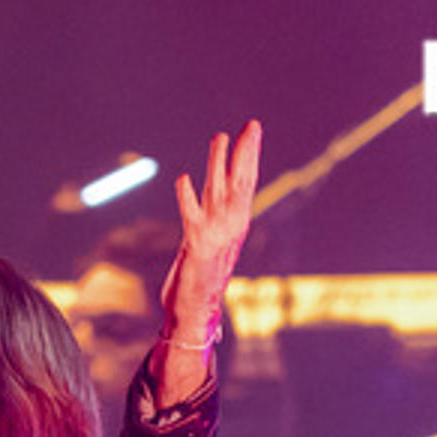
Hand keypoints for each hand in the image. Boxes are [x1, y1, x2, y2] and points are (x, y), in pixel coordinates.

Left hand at [160, 120, 261, 343]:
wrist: (193, 312)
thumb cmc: (200, 277)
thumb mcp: (211, 241)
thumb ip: (213, 216)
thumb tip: (217, 196)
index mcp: (236, 223)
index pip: (246, 182)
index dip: (249, 154)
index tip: (252, 128)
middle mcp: (230, 227)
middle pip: (240, 183)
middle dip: (244, 153)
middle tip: (250, 124)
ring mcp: (215, 237)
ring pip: (218, 194)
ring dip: (218, 166)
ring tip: (218, 137)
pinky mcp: (196, 248)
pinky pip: (192, 219)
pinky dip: (188, 199)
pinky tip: (183, 179)